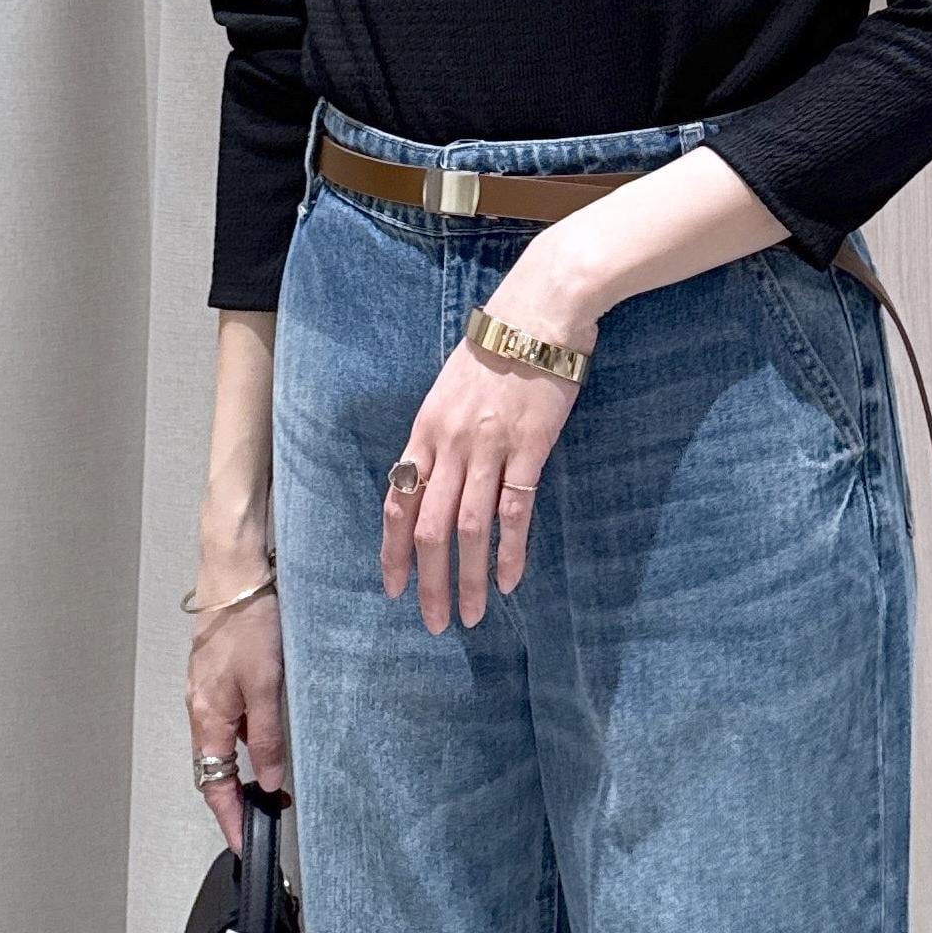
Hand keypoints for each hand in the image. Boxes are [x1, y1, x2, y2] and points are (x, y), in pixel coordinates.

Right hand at [185, 554, 288, 853]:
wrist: (234, 574)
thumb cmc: (249, 623)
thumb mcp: (266, 684)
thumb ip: (268, 735)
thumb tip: (271, 777)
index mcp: (208, 718)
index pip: (214, 786)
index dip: (230, 818)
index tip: (245, 843)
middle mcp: (200, 709)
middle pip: (214, 769)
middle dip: (237, 798)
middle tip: (266, 816)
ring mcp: (207, 691)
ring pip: (223, 743)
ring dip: (244, 766)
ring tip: (276, 781)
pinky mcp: (217, 674)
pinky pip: (230, 718)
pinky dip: (247, 736)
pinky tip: (271, 731)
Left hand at [381, 227, 602, 631]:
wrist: (539, 311)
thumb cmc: (497, 343)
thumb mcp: (451, 385)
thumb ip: (440, 430)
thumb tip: (432, 470)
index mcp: (425, 428)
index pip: (398, 500)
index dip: (391, 549)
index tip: (392, 588)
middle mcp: (450, 443)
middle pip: (427, 526)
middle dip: (427, 581)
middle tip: (432, 621)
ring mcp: (489, 447)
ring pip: (468, 528)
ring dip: (468, 578)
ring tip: (472, 615)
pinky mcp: (529, 448)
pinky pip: (514, 510)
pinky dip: (510, 550)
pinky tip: (510, 580)